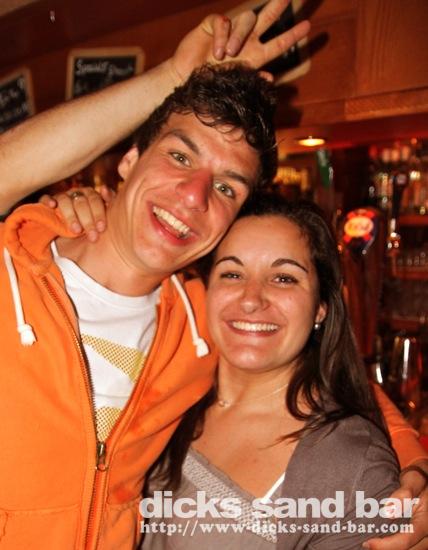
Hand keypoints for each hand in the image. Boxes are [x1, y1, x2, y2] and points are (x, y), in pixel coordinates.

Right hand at [39, 185, 112, 241]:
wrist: (75, 242)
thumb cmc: (93, 228)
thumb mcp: (103, 218)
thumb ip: (109, 203)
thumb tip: (105, 189)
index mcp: (91, 195)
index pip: (95, 200)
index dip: (99, 214)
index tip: (101, 228)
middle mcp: (77, 194)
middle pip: (81, 202)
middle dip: (87, 221)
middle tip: (92, 237)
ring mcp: (62, 197)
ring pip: (65, 201)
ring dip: (71, 216)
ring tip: (77, 231)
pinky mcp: (47, 204)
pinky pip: (45, 198)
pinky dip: (48, 200)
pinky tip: (52, 206)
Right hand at [169, 0, 309, 83]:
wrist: (187, 82)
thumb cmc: (211, 85)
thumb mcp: (234, 84)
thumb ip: (252, 80)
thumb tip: (270, 77)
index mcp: (254, 57)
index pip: (277, 44)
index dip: (292, 35)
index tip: (308, 26)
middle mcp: (245, 41)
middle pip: (266, 18)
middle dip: (277, 6)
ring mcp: (230, 31)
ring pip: (246, 20)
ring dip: (238, 38)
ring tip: (226, 56)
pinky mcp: (214, 25)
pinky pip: (224, 23)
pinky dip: (222, 38)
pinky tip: (215, 52)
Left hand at [364, 460, 427, 549]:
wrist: (424, 481)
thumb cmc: (418, 480)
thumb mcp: (413, 480)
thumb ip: (403, 494)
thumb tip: (389, 512)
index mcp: (425, 522)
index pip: (405, 540)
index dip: (385, 545)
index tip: (368, 543)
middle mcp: (425, 534)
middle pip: (405, 549)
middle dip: (384, 548)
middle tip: (364, 542)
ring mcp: (422, 537)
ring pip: (406, 549)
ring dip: (388, 547)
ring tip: (369, 541)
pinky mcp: (416, 536)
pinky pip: (405, 544)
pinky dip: (391, 544)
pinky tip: (377, 539)